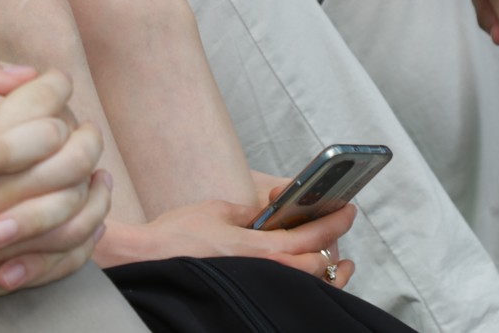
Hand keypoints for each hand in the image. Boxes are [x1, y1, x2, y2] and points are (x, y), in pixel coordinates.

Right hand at [0, 58, 112, 310]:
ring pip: (77, 209)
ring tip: (96, 184)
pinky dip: (82, 242)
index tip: (53, 92)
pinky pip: (61, 260)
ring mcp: (0, 233)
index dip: (55, 87)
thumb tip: (21, 75)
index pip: (47, 97)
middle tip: (83, 137)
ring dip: (93, 193)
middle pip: (75, 151)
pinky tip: (85, 228)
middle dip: (85, 138)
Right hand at [93, 197, 354, 286]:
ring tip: (337, 261)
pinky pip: (287, 290)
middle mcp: (266, 272)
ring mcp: (259, 286)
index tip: (349, 208)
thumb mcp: (220, 210)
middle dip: (332, 245)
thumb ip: (253, 212)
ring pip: (307, 285)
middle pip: (318, 265)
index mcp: (262, 247)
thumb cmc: (178, 235)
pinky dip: (304, 282)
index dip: (336, 221)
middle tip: (336, 226)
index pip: (313, 236)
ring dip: (325, 270)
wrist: (150, 261)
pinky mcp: (249, 292)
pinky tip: (304, 273)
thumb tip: (272, 212)